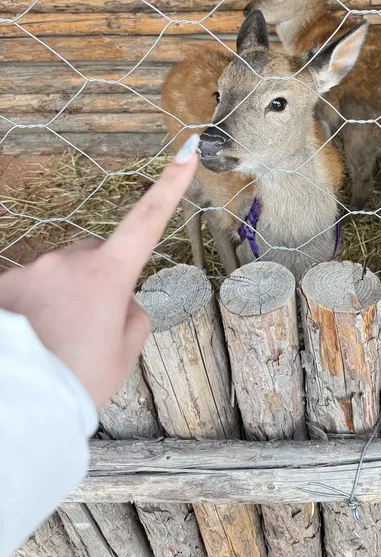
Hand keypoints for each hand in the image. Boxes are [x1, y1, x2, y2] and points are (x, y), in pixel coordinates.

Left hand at [0, 135, 199, 407]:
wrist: (14, 405)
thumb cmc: (75, 384)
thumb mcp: (123, 355)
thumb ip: (132, 317)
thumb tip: (121, 299)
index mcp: (108, 275)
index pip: (147, 220)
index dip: (170, 185)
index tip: (187, 151)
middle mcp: (68, 261)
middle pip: (94, 258)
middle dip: (96, 282)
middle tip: (89, 332)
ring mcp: (30, 271)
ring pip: (56, 278)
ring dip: (59, 301)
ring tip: (52, 347)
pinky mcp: (1, 286)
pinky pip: (25, 291)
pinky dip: (30, 312)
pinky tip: (28, 343)